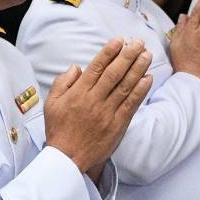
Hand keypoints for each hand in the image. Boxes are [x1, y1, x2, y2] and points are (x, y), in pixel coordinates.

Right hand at [43, 39, 153, 179]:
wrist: (67, 159)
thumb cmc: (58, 130)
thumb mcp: (51, 104)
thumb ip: (62, 83)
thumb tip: (76, 67)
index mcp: (77, 94)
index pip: (96, 68)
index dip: (109, 53)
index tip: (119, 40)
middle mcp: (93, 101)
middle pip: (114, 74)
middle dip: (127, 56)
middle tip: (138, 43)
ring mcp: (107, 113)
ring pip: (125, 87)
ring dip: (138, 69)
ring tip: (147, 55)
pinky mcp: (117, 125)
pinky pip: (131, 105)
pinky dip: (140, 91)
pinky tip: (147, 78)